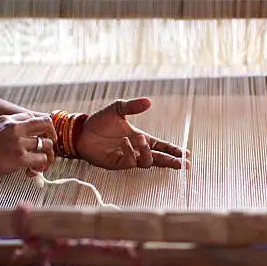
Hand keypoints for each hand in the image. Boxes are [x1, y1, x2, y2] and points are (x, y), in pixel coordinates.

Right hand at [0, 112, 56, 181]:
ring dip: (47, 157)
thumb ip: (7, 131)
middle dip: (52, 136)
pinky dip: (40, 168)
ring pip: (47, 145)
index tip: (42, 137)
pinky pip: (42, 160)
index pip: (34, 117)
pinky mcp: (20, 158)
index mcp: (8, 120)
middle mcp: (15, 127)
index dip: (42, 128)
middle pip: (47, 124)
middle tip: (48, 147)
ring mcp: (19, 142)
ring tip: (39, 166)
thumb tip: (23, 140)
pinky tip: (30, 173)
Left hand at [75, 98, 190, 169]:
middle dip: (171, 161)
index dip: (173, 150)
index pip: (161, 146)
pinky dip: (130, 152)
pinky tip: (125, 142)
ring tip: (141, 139)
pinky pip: (129, 162)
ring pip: (146, 162)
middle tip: (182, 164)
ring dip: (147, 151)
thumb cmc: (99, 121)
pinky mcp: (116, 163)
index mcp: (140, 138)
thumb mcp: (118, 109)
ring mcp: (127, 158)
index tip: (185, 154)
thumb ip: (133, 106)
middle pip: (158, 159)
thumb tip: (149, 101)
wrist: (81, 131)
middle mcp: (136, 150)